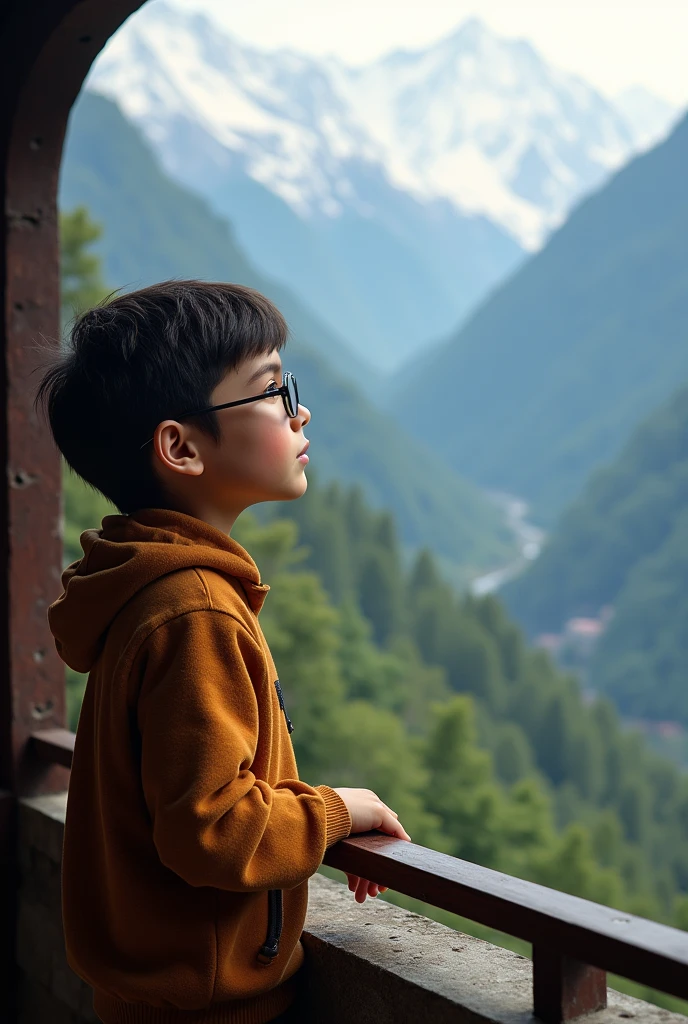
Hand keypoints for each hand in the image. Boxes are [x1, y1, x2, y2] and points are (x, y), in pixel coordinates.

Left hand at [332, 788, 411, 902]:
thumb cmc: (349, 810)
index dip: (389, 857)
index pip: (387, 836)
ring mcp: (348, 833)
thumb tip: (407, 841)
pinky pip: (349, 862)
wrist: (320, 815)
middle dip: (375, 875)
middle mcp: (361, 821)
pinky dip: (353, 875)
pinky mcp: (336, 842)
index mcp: (372, 808)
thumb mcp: (378, 812)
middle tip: (376, 893)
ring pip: (362, 861)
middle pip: (374, 853)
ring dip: (365, 880)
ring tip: (362, 897)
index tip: (388, 877)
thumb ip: (394, 826)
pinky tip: (353, 887)